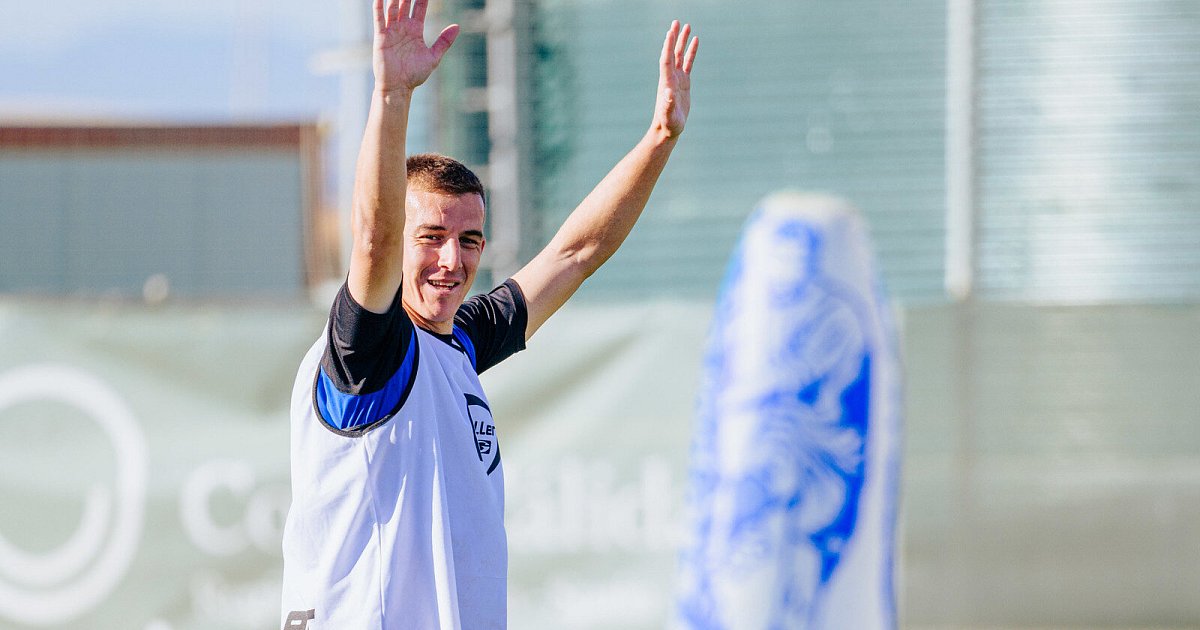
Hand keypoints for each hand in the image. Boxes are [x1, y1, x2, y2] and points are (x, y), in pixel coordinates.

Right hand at [372, 0, 459, 94]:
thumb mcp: (433, 57)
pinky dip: (379, 8)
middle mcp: (403, 28)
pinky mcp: (381, 38)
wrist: (398, 87)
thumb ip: (444, 41)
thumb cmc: (415, 74)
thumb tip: (457, 26)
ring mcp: (391, 31)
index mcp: (415, 31)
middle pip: (405, 4)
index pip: (419, 8)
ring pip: (392, 8)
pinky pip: (379, 20)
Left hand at [653, 21, 698, 138]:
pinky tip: (695, 41)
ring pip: (680, 55)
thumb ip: (667, 104)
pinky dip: (691, 52)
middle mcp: (670, 77)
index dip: (668, 46)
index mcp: (666, 82)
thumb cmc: (668, 123)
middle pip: (672, 52)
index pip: (666, 60)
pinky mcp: (684, 82)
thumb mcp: (668, 115)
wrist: (669, 128)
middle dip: (674, 38)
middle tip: (677, 22)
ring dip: (682, 41)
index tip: (670, 32)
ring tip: (687, 27)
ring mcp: (677, 78)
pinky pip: (688, 63)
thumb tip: (667, 93)